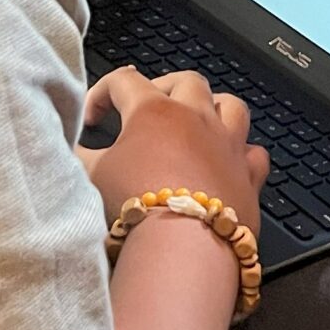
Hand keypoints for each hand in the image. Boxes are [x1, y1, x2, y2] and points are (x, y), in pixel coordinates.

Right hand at [87, 67, 267, 235]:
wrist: (181, 249)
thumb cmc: (133, 207)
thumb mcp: (90, 177)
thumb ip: (81, 156)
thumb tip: (75, 148)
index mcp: (154, 111)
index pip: (124, 81)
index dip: (102, 93)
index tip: (92, 119)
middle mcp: (196, 118)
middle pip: (186, 81)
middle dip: (165, 87)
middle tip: (148, 107)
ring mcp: (228, 144)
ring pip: (231, 106)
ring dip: (213, 108)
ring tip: (195, 123)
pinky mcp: (248, 176)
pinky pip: (254, 152)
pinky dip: (241, 152)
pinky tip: (227, 161)